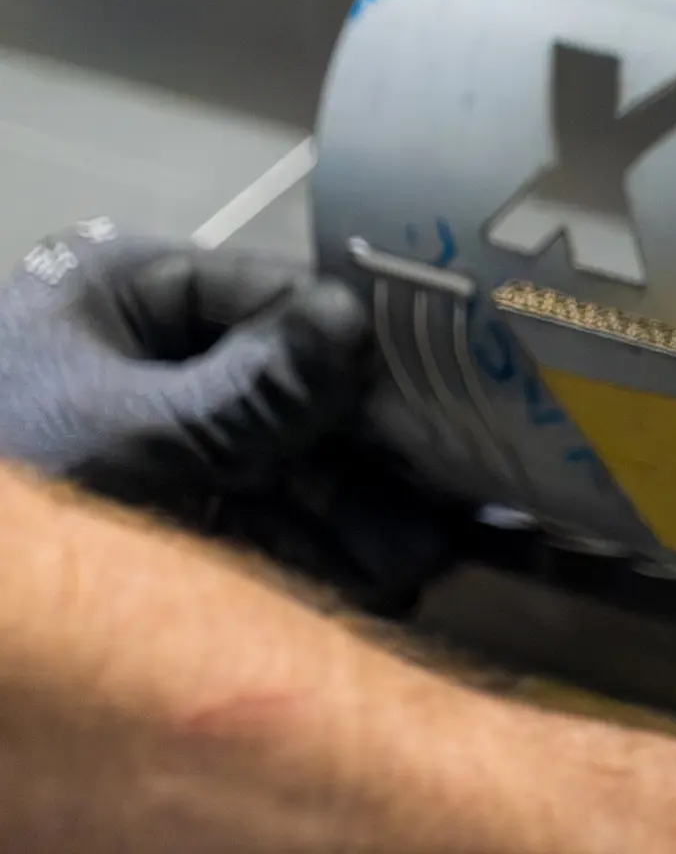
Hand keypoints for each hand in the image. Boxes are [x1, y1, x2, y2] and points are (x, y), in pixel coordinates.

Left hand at [0, 220, 463, 612]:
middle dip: (368, 452)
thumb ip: (254, 388)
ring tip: (419, 553)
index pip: (279, 297)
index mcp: (129, 293)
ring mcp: (165, 434)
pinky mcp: (170, 508)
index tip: (431, 392)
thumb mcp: (132, 434)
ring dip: (359, 510)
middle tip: (440, 491)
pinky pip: (265, 515)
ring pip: (289, 458)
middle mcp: (156, 354)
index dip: (359, 350)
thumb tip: (354, 322)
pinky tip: (377, 575)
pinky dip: (320, 547)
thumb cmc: (6, 483)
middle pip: (296, 387)